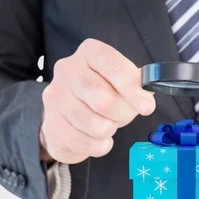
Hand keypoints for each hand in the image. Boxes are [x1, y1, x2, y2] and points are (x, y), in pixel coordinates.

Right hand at [39, 38, 154, 163]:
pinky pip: (84, 142)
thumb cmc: (103, 93)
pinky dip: (98, 145)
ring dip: (109, 130)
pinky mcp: (51, 123)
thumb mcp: (122, 82)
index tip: (147, 107)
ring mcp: (56, 96)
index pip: (112, 65)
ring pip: (95, 125)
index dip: (132, 88)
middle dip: (122, 114)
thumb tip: (145, 100)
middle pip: (104, 100)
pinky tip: (98, 138)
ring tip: (108, 124)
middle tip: (124, 116)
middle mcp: (68, 69)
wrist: (70, 115)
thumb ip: (137, 86)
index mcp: (90, 53)